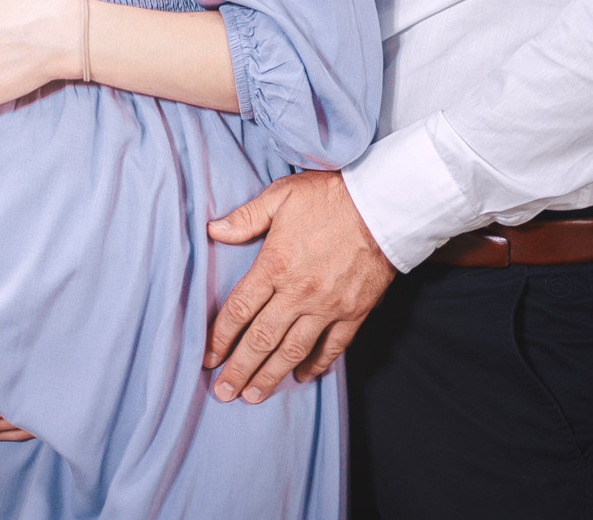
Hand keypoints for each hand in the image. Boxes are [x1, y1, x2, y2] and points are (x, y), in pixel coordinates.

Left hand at [203, 170, 395, 402]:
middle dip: (239, 369)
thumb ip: (247, 217)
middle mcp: (298, 292)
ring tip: (253, 396)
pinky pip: (332, 347)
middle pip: (261, 339)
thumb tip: (214, 230)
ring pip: (293, 350)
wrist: (385, 204)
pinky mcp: (354, 312)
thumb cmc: (331, 195)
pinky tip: (302, 376)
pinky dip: (316, 365)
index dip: (220, 337)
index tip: (208, 357)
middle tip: (223, 392)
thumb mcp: (282, 195)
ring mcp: (328, 306)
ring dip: (271, 376)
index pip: (239, 310)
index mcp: (276, 264)